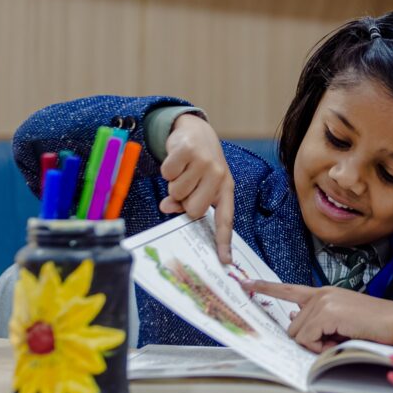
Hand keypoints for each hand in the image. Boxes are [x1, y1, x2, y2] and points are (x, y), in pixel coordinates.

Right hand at [159, 113, 234, 262]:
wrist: (195, 131)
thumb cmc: (198, 164)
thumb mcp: (199, 184)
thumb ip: (186, 203)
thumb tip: (166, 207)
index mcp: (225, 188)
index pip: (225, 219)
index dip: (223, 241)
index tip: (224, 261)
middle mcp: (218, 176)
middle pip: (194, 210)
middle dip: (184, 202)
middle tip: (186, 186)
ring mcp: (205, 163)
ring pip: (177, 192)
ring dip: (174, 183)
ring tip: (183, 171)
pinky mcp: (189, 151)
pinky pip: (167, 173)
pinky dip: (167, 169)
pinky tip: (176, 160)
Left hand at [243, 280, 392, 351]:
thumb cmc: (373, 324)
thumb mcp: (341, 319)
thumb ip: (319, 319)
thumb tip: (297, 325)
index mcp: (323, 293)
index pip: (288, 289)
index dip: (265, 288)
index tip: (245, 283)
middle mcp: (320, 293)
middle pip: (292, 325)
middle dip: (309, 339)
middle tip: (333, 339)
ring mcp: (322, 301)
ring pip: (298, 333)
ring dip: (316, 344)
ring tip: (339, 338)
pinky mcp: (326, 312)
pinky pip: (308, 338)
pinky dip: (321, 347)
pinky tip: (339, 339)